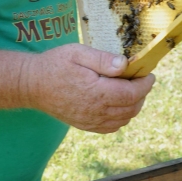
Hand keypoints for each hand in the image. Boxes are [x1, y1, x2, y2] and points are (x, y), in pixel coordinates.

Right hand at [21, 43, 154, 133]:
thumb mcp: (78, 53)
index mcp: (97, 92)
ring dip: (133, 106)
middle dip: (141, 94)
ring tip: (130, 90)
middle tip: (141, 80)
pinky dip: (121, 118)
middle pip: (132, 108)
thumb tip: (125, 65)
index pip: (132, 93)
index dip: (145, 84)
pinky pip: (111, 127)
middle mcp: (96, 110)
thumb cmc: (55, 64)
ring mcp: (90, 121)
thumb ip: (103, 59)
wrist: (32, 84)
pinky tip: (117, 105)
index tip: (149, 74)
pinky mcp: (84, 125)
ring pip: (123, 119)